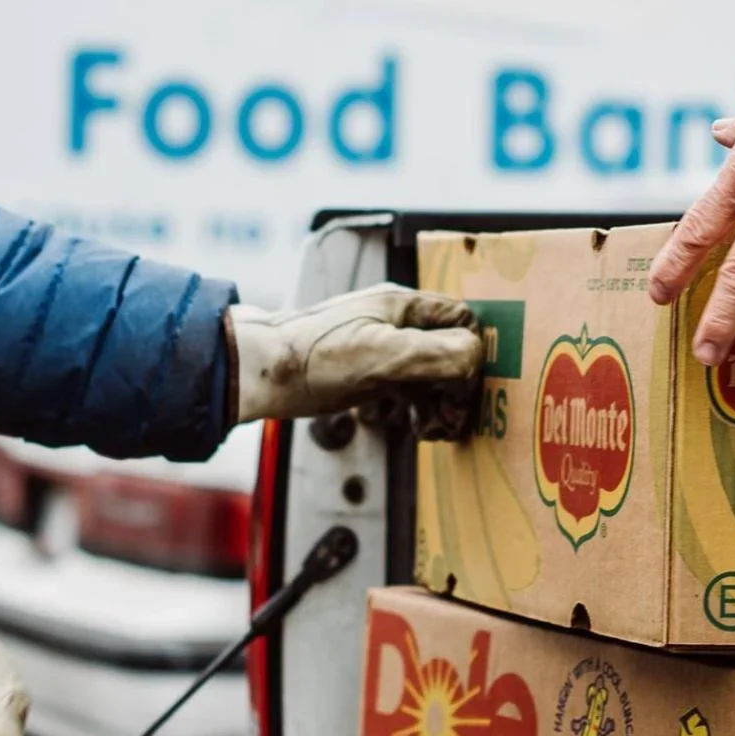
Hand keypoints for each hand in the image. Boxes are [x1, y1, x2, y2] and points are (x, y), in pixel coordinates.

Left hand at [229, 284, 481, 422]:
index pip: (464, 323)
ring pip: (432, 374)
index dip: (471, 359)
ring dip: (436, 405)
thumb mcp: (385, 355)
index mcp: (404, 305)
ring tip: (425, 429)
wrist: (258, 373)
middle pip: (451, 352)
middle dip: (454, 390)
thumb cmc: (312, 358)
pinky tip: (397, 422)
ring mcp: (382, 346)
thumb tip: (475, 361)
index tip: (460, 394)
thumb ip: (440, 354)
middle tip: (446, 423)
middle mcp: (397, 321)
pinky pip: (407, 388)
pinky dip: (411, 408)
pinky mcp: (368, 371)